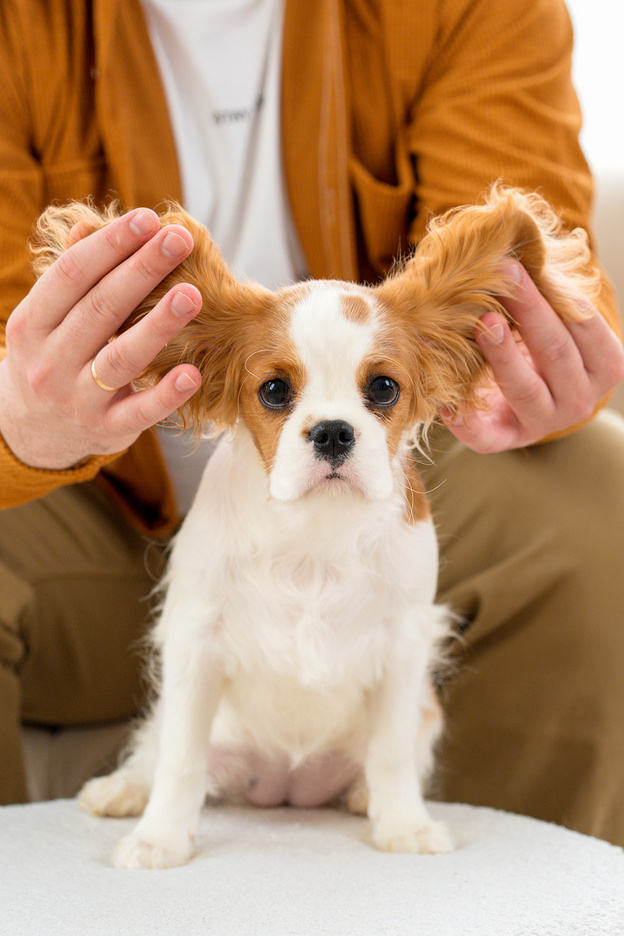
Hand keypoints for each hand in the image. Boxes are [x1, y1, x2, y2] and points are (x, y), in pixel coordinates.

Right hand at [0, 207, 202, 469]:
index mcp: (32, 324)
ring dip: (159, 325)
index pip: (72, 276)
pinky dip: (166, 394)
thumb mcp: (44, 321)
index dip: (110, 245)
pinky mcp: (108, 429)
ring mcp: (78, 399)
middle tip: (180, 240)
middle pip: (100, 310)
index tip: (147, 219)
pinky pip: (141, 412)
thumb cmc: (49, 360)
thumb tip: (90, 225)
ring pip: (121, 358)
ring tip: (192, 295)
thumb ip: (71, 279)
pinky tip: (192, 373)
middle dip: (143, 270)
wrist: (29, 433)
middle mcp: (50, 362)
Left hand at [440, 262, 623, 452]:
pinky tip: (445, 397)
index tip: (523, 267)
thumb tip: (517, 251)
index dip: (555, 297)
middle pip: (556, 355)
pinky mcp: (503, 441)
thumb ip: (550, 296)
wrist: (527, 399)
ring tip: (483, 324)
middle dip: (530, 314)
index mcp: (603, 366)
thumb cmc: (543, 346)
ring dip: (504, 356)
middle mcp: (578, 400)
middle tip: (503, 280)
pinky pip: (483, 435)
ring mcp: (541, 424)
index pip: (585, 328)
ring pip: (525, 390)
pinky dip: (463, 418)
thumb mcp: (557, 322)